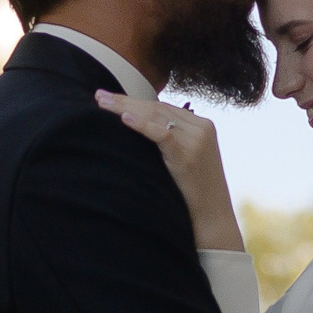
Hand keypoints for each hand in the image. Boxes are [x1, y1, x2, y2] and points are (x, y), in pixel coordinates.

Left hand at [94, 89, 244, 249]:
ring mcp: (196, 139)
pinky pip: (161, 133)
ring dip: (126, 108)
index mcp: (202, 125)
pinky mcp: (188, 154)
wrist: (213, 216)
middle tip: (99, 96)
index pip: (162, 107)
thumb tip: (141, 130)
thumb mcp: (187, 159)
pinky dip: (141, 125)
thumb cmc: (196, 192)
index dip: (135, 101)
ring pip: (156, 116)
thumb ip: (173, 141)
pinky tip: (124, 118)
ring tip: (103, 104)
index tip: (110, 98)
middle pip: (157, 108)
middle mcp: (201, 127)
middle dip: (125, 101)